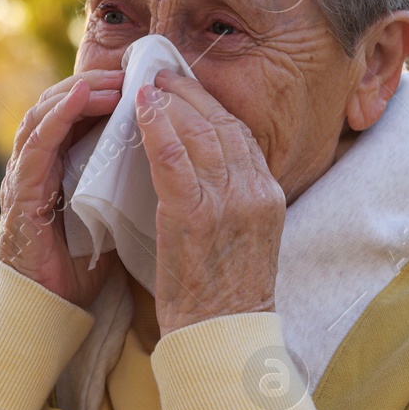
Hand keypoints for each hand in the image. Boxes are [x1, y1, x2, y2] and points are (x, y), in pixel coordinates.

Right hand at [0, 71, 123, 306]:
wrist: (49, 310)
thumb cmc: (81, 267)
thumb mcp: (111, 213)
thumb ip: (124, 182)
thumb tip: (170, 157)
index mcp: (57, 169)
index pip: (76, 115)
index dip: (103, 92)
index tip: (139, 80)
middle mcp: (36, 166)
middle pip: (57, 106)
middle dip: (93, 84)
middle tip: (130, 73)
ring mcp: (24, 178)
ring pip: (43, 115)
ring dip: (77, 93)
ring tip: (110, 81)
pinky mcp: (20, 195)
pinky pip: (36, 145)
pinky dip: (57, 116)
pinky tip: (79, 97)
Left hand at [137, 71, 285, 335]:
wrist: (221, 336)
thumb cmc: (223, 296)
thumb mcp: (244, 240)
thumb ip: (232, 202)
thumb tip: (205, 171)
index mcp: (268, 196)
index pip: (241, 135)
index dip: (211, 105)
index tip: (187, 88)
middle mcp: (254, 192)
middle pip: (221, 124)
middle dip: (189, 92)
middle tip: (160, 73)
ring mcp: (227, 202)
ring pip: (198, 132)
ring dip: (169, 101)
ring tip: (145, 82)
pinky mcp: (194, 215)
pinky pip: (173, 156)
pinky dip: (156, 125)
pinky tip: (140, 107)